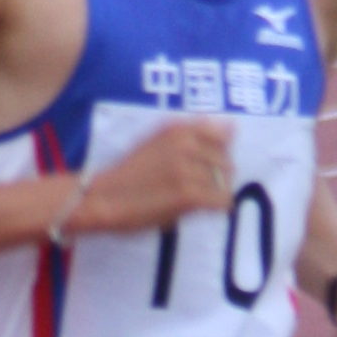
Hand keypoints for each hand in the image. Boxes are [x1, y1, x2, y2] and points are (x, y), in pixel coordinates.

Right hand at [66, 119, 233, 237]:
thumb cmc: (128, 174)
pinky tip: (200, 209)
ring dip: (215, 193)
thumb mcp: (157, 142)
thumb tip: (234, 127)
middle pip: (226, 161)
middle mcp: (186, 144)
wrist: (102, 198)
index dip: (216, 154)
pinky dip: (216, 207)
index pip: (222, 135)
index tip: (202, 165)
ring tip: (196, 198)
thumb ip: (193, 135)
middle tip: (197, 187)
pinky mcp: (190, 194)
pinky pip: (222, 200)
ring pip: (225, 182)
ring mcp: (189, 169)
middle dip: (218, 176)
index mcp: (178, 129)